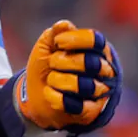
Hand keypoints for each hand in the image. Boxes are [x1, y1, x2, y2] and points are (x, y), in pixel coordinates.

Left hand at [14, 19, 121, 135]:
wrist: (34, 94)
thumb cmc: (46, 65)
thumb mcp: (46, 46)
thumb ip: (55, 33)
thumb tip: (65, 24)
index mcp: (96, 50)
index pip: (95, 40)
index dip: (75, 39)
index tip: (58, 42)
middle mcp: (104, 70)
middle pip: (91, 63)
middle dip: (63, 61)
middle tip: (52, 62)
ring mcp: (99, 92)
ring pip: (86, 86)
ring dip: (59, 80)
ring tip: (51, 79)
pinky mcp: (90, 112)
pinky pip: (78, 106)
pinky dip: (57, 98)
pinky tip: (49, 93)